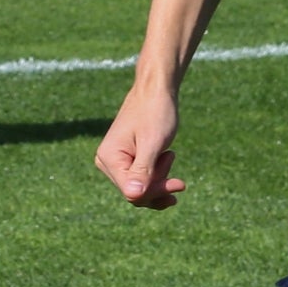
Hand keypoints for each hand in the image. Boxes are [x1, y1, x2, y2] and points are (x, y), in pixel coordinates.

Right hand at [94, 82, 187, 207]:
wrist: (156, 90)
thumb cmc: (155, 112)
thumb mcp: (152, 143)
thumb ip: (143, 170)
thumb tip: (133, 196)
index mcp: (109, 158)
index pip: (132, 192)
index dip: (156, 191)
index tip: (181, 184)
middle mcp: (107, 162)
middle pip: (136, 193)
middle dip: (159, 186)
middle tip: (180, 179)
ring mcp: (115, 162)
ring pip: (140, 188)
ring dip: (160, 179)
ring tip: (170, 155)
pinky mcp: (126, 160)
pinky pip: (141, 179)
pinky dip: (157, 175)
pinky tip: (167, 158)